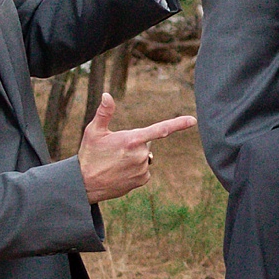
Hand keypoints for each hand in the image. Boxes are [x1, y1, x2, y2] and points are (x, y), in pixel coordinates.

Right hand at [78, 92, 196, 203]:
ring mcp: (143, 168)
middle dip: (135, 143)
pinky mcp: (143, 179)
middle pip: (146, 142)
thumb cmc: (89, 155)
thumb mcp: (93, 131)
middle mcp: (141, 155)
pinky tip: (120, 171)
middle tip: (116, 150)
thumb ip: (104, 113)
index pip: (160, 129)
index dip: (178, 124)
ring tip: (116, 162)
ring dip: (134, 157)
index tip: (193, 120)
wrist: (85, 184)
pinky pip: (144, 169)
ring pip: (145, 156)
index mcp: (132, 140)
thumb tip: (107, 95)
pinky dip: (135, 169)